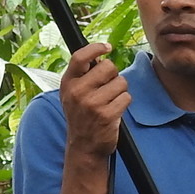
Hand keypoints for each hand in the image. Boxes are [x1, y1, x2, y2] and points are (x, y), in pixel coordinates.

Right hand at [60, 42, 129, 159]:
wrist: (83, 146)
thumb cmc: (81, 116)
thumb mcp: (72, 94)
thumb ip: (83, 75)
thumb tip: (102, 56)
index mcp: (68, 83)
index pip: (80, 57)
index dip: (96, 48)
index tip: (107, 47)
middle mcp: (77, 92)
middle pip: (108, 67)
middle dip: (113, 75)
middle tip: (107, 87)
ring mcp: (92, 104)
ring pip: (121, 82)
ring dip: (120, 91)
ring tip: (109, 102)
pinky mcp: (106, 115)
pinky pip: (126, 97)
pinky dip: (123, 103)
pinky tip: (114, 111)